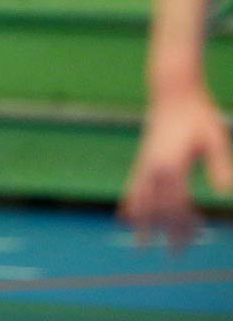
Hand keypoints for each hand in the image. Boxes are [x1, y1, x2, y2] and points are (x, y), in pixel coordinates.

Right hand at [121, 86, 232, 251]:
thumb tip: (225, 192)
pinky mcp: (142, 158)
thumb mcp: (215, 137)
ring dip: (143, 224)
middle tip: (175, 255)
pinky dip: (129, 203)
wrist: (173, 91)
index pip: (179, 204)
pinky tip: (125, 215)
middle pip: (160, 207)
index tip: (195, 241)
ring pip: (141, 200)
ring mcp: (145, 163)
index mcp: (171, 165)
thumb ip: (219, 164)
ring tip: (140, 244)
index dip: (187, 224)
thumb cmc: (198, 113)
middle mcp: (154, 167)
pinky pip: (132, 186)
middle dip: (168, 231)